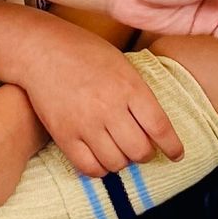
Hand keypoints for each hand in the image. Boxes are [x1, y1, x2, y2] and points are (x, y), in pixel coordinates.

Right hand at [22, 29, 183, 176]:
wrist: (41, 49)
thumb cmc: (85, 52)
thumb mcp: (121, 63)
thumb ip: (138, 93)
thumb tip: (156, 125)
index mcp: (129, 86)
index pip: (160, 127)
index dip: (172, 146)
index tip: (176, 154)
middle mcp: (109, 107)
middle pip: (139, 151)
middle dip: (145, 154)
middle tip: (141, 149)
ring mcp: (85, 123)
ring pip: (116, 163)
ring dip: (122, 162)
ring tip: (119, 152)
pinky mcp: (64, 135)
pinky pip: (89, 167)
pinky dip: (99, 169)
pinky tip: (100, 159)